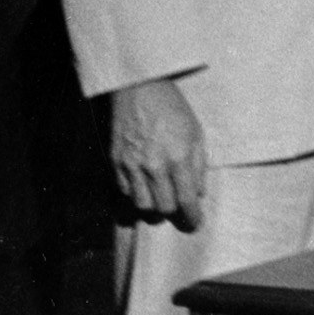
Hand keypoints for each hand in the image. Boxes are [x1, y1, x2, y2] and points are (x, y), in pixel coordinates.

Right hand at [111, 75, 208, 229]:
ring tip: (162, 210)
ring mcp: (131, 165)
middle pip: (162, 208)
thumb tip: (197, 194)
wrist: (139, 89)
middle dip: (174, 218)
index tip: (195, 224)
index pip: (186, 200)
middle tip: (181, 219)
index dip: (192, 218)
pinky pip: (123, 193)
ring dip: (153, 213)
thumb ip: (198, 166)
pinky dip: (133, 201)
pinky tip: (142, 197)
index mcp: (178, 158)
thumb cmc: (173, 109)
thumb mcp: (196, 134)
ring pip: (140, 206)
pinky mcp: (115, 162)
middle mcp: (154, 165)